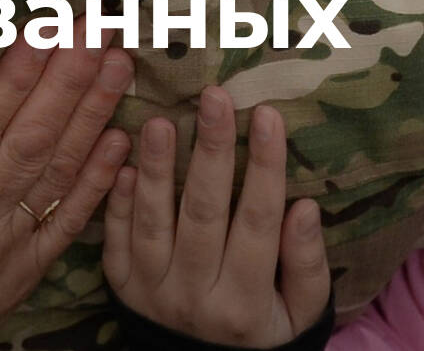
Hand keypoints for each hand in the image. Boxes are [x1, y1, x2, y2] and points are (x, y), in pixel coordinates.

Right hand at [0, 41, 134, 350]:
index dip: (11, 82)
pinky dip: (99, 181)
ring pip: (54, 174)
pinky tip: (122, 140)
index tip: (40, 33)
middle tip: (94, 26)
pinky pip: (66, 224)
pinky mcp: (22, 274)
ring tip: (118, 62)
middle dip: (65, 80)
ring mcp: (2, 253)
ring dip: (91, 115)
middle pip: (26, 143)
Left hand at [104, 87, 328, 348]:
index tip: (268, 114)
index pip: (257, 222)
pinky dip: (119, 202)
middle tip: (214, 96)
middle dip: (210, 151)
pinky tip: (123, 162)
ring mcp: (152, 293)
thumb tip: (304, 207)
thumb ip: (306, 264)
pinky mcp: (123, 287)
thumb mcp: (301, 312)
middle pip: (203, 214)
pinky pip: (117, 241)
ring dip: (156, 169)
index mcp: (245, 303)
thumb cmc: (265, 329)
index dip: (265, 167)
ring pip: (154, 223)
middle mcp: (194, 298)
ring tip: (159, 120)